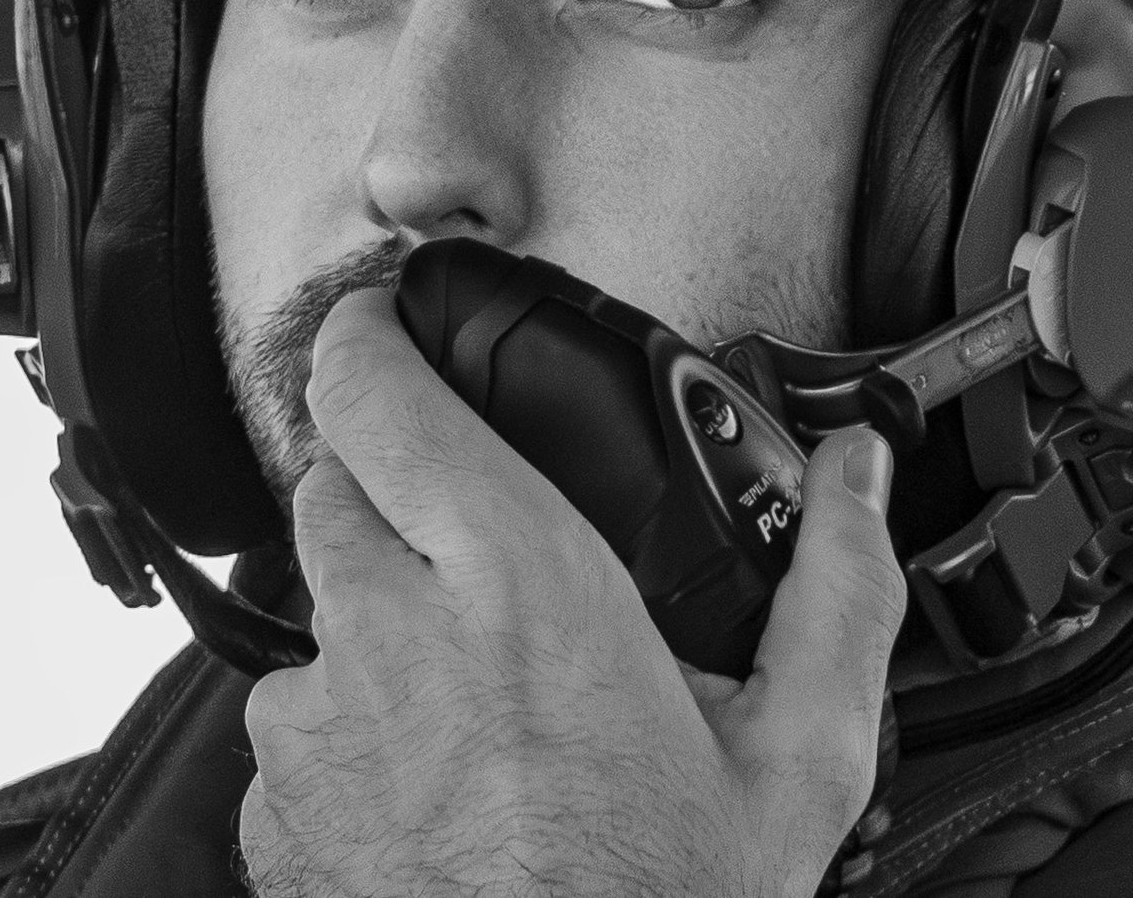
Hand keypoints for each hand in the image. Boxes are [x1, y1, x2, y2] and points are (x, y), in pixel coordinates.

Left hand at [240, 288, 905, 897]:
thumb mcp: (796, 757)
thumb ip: (833, 593)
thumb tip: (858, 485)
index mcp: (518, 582)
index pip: (375, 393)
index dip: (363, 336)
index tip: (378, 323)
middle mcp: (392, 633)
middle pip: (336, 485)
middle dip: (391, 487)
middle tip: (473, 542)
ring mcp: (317, 725)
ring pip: (315, 609)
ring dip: (374, 620)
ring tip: (475, 699)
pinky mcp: (274, 810)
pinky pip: (294, 722)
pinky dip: (349, 727)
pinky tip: (437, 784)